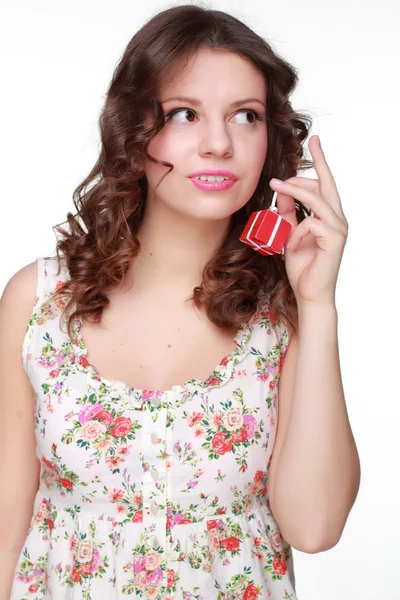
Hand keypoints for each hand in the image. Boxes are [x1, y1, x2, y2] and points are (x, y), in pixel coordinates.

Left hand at [269, 135, 347, 306]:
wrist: (309, 294)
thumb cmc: (302, 266)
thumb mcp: (289, 234)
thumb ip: (287, 212)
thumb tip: (281, 189)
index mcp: (329, 216)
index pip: (325, 183)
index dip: (320, 161)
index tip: (314, 140)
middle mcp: (338, 219)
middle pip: (325, 184)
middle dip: (314, 164)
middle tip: (284, 163)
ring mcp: (339, 228)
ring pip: (316, 198)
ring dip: (293, 190)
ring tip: (274, 185)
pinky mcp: (335, 239)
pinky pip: (310, 223)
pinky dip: (296, 231)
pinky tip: (292, 244)